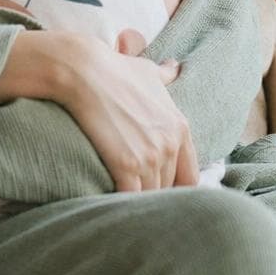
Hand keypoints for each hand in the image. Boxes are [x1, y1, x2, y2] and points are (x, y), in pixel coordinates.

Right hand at [0, 31, 196, 191]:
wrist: (85, 72)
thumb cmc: (115, 69)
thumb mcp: (147, 70)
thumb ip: (166, 75)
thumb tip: (175, 67)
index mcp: (180, 127)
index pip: (190, 175)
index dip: (176, 186)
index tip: (161, 190)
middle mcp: (170, 145)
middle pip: (169, 189)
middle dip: (155, 193)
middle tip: (138, 197)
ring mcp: (150, 157)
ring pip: (151, 196)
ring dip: (138, 202)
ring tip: (125, 207)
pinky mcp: (126, 166)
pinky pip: (131, 197)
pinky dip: (122, 203)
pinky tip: (111, 204)